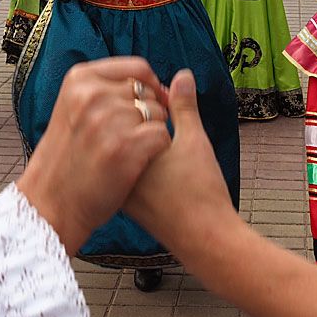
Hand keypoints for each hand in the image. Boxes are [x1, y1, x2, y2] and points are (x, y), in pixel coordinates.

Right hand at [19, 57, 171, 253]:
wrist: (50, 203)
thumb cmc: (68, 158)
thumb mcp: (73, 110)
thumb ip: (108, 91)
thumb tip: (161, 86)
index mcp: (79, 79)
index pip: (137, 67)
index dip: (150, 86)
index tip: (146, 105)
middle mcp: (93, 95)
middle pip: (149, 92)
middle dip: (148, 113)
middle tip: (126, 138)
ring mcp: (108, 120)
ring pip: (159, 114)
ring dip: (152, 133)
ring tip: (128, 151)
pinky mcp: (125, 147)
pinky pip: (163, 136)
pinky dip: (157, 150)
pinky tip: (137, 162)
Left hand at [125, 68, 235, 248]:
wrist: (205, 240)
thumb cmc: (199, 192)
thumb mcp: (193, 139)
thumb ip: (183, 106)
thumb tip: (181, 75)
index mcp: (121, 150)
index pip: (122, 111)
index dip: (149, 103)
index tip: (171, 111)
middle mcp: (112, 169)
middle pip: (118, 130)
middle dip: (144, 121)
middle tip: (174, 134)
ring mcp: (117, 187)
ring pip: (124, 149)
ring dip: (145, 141)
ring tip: (175, 155)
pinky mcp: (126, 202)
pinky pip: (129, 169)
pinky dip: (145, 161)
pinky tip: (171, 171)